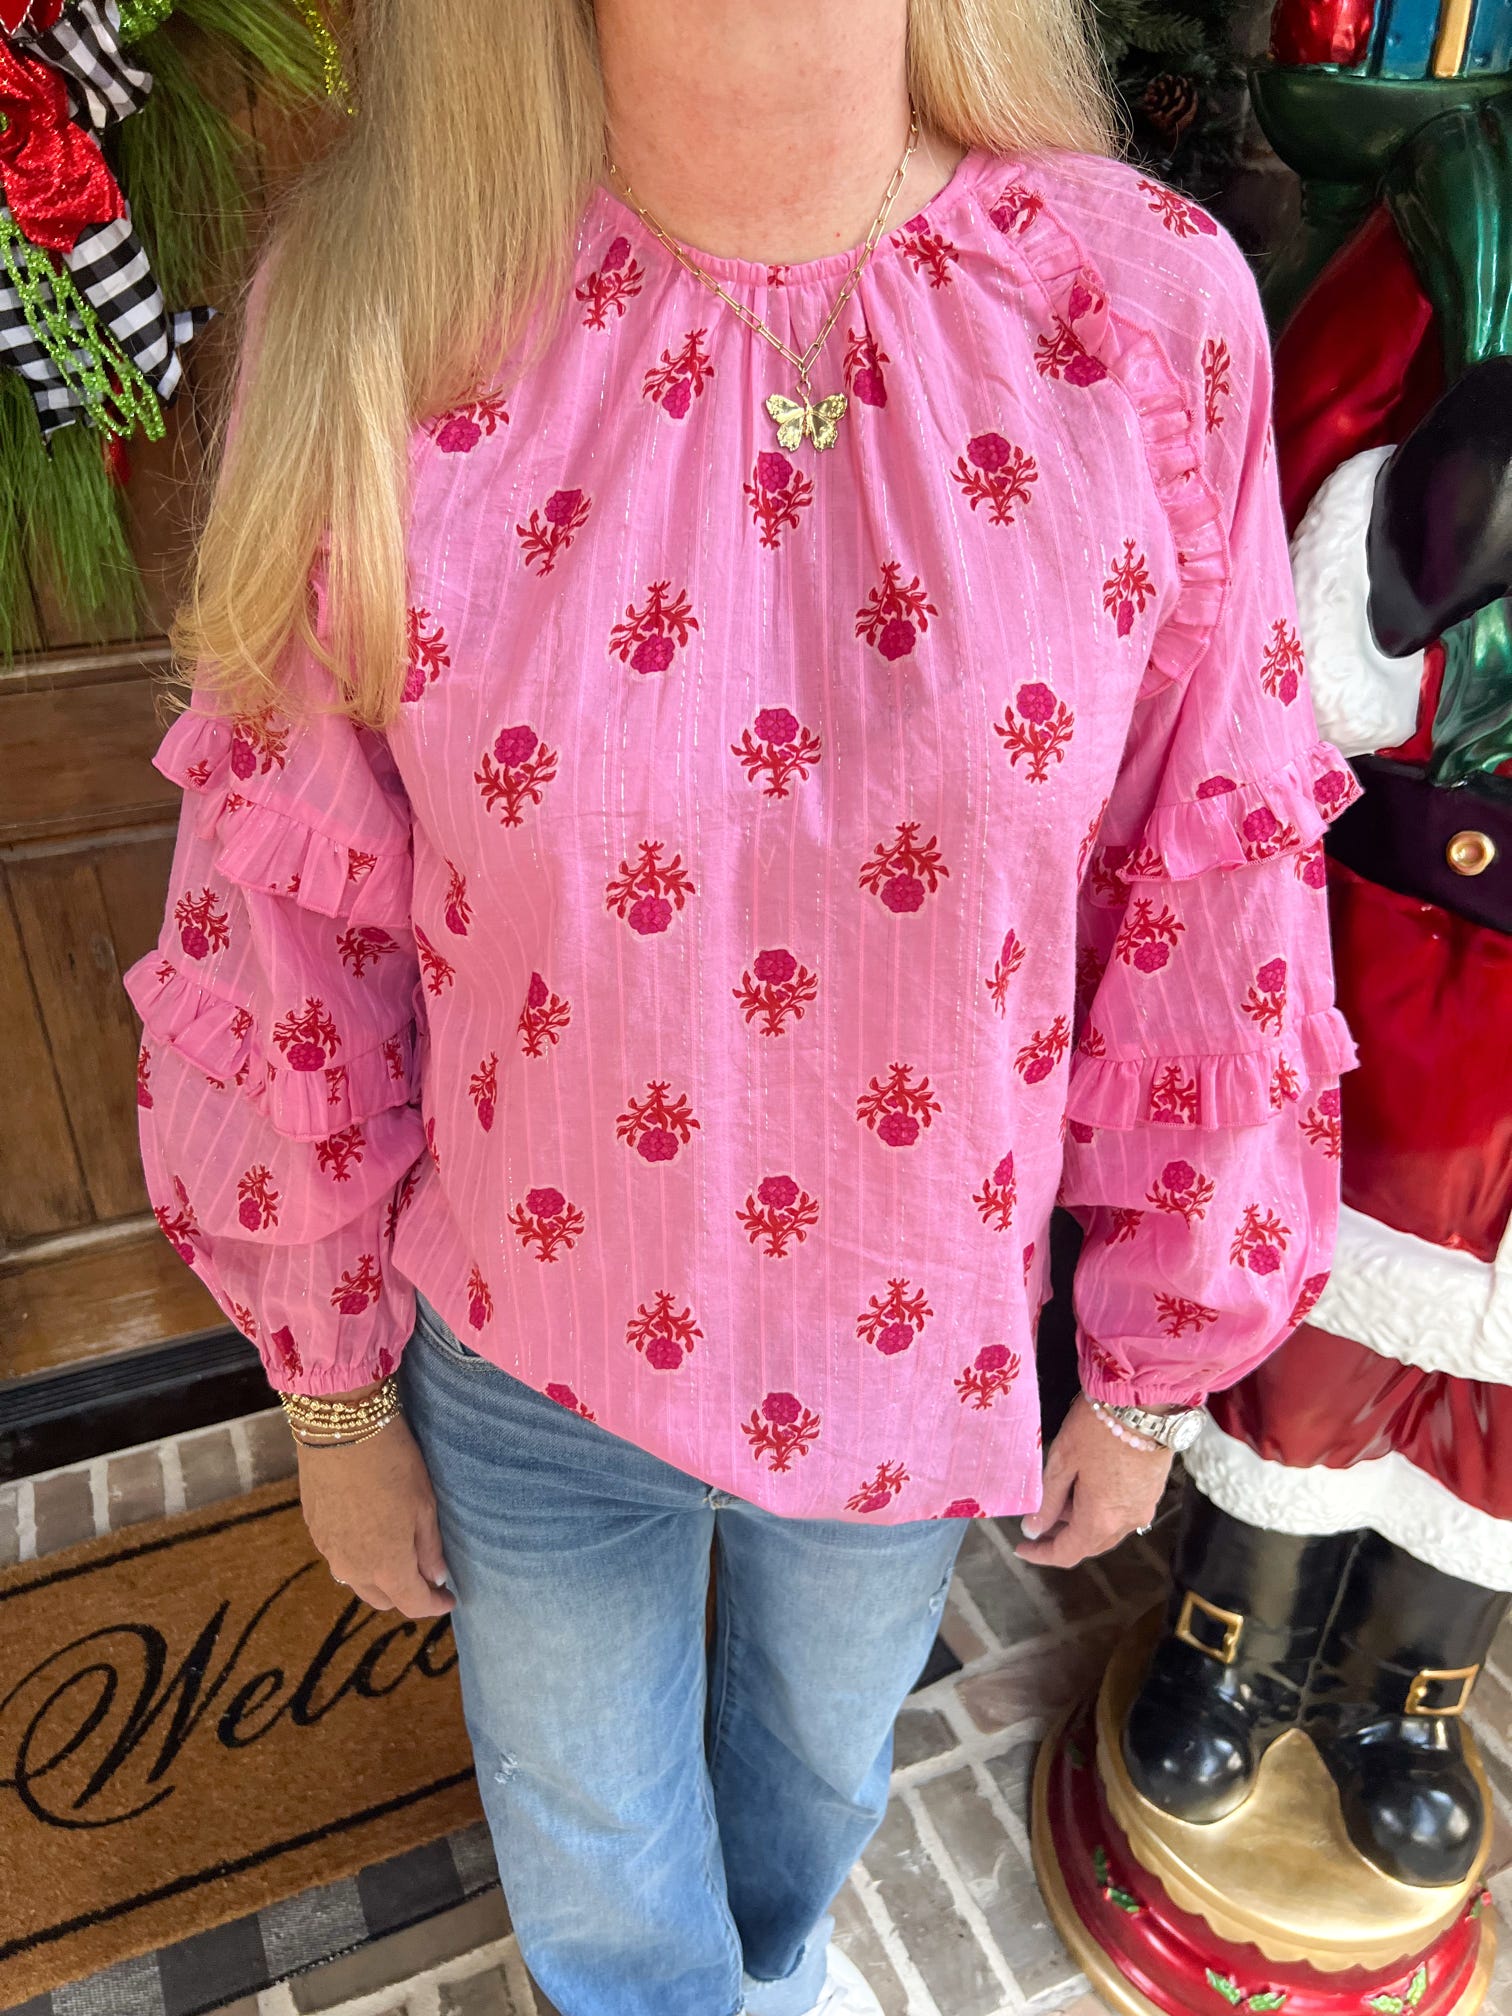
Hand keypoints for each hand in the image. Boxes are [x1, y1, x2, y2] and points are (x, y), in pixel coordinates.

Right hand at [296, 1403, 454, 1618]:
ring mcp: (328, 1551)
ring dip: (379, 1578)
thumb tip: (436, 1577)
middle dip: (406, 1594)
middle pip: (383, 1600)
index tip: (449, 1598)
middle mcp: (353, 1569)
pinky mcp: (314, 1531)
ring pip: (357, 1581)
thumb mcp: (424, 1505)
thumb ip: (429, 1548)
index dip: (434, 1605)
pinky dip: (358, 1557)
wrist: (342, 1429)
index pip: (413, 1604)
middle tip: (426, 1575)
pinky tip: (370, 1534)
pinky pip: (339, 1558)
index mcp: (386, 1567)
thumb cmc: (393, 1464)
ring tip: (398, 1556)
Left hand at [1015, 1395, 1171, 1569]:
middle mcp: (1126, 1522)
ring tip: (1061, 1496)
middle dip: (1062, 1536)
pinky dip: (1102, 1510)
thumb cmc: (1098, 1427)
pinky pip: (1123, 1514)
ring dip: (1082, 1522)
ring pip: (1107, 1530)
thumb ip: (1047, 1501)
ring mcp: (1143, 1508)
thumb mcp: (1062, 1461)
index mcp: (1100, 1518)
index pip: (1067, 1553)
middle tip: (1039, 1519)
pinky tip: (1087, 1487)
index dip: (1041, 1554)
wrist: (1145, 1403)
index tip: (1022, 1547)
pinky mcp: (1153, 1493)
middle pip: (1089, 1544)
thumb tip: (1033, 1529)